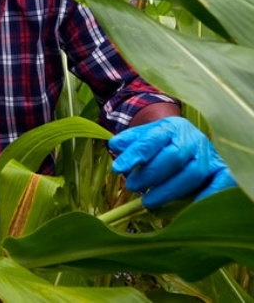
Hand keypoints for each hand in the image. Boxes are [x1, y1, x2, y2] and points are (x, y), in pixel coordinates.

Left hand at [109, 116, 236, 208]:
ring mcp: (209, 155)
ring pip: (193, 174)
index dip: (135, 155)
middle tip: (132, 186)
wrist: (190, 141)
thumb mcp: (144, 136)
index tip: (117, 168)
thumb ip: (130, 141)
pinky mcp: (222, 170)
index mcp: (171, 127)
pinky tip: (188, 210)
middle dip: (150, 175)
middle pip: (173, 157)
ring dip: (169, 191)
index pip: (151, 140)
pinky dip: (207, 196)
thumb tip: (115, 145)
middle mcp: (193, 139)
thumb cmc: (162, 143)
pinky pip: (221, 183)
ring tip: (148, 202)